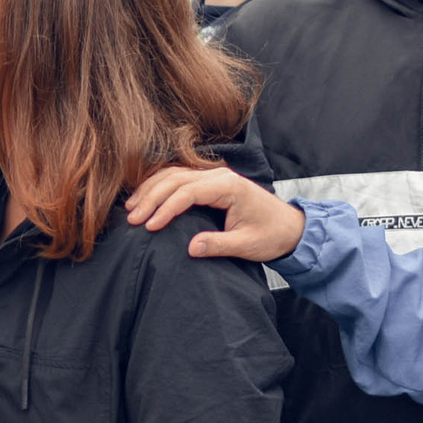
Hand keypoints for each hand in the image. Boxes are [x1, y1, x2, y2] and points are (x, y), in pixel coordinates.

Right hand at [124, 165, 307, 261]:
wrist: (290, 227)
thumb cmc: (271, 235)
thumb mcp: (246, 245)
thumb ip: (218, 245)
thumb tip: (190, 248)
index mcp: (229, 186)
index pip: (188, 191)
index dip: (166, 208)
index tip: (150, 226)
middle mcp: (220, 176)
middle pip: (176, 179)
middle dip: (151, 198)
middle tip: (132, 219)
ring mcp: (215, 176)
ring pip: (174, 174)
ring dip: (151, 189)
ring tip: (132, 209)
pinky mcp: (211, 182)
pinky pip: (180, 177)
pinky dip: (160, 186)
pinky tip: (146, 198)